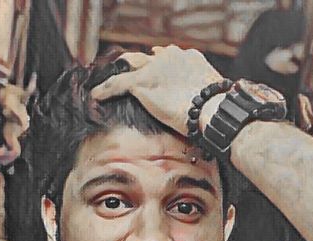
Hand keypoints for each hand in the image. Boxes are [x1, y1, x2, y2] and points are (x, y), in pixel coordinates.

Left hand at [91, 46, 222, 136]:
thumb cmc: (217, 110)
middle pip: (147, 57)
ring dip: (119, 73)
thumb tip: (198, 112)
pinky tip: (95, 96)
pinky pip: (117, 83)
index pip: (167, 57)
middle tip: (129, 77)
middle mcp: (170, 56)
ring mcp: (155, 67)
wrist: (213, 109)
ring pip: (129, 65)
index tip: (154, 75)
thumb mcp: (210, 97)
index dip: (158, 66)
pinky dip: (104, 89)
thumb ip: (198, 96)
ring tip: (107, 84)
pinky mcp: (142, 82)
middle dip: (137, 65)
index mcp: (188, 58)